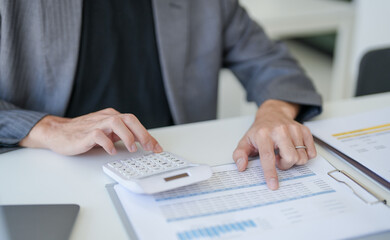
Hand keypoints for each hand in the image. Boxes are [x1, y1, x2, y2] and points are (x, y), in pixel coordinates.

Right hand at [19, 108, 162, 154]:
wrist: (58, 132)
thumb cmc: (83, 133)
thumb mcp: (107, 133)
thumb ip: (122, 136)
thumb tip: (142, 143)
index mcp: (112, 116)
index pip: (135, 123)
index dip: (148, 135)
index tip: (156, 148)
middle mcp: (106, 117)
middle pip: (129, 119)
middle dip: (142, 134)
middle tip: (149, 148)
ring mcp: (96, 124)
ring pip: (117, 122)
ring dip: (127, 136)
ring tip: (132, 149)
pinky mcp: (85, 133)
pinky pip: (99, 135)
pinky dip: (108, 143)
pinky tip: (111, 151)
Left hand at [232, 100, 315, 189]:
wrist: (272, 113)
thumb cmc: (259, 130)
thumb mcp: (245, 141)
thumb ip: (239, 155)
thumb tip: (241, 166)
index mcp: (263, 134)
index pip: (267, 156)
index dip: (270, 173)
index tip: (273, 185)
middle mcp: (280, 130)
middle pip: (290, 158)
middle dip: (285, 165)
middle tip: (278, 159)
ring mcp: (294, 129)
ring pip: (302, 157)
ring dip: (293, 160)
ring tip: (284, 152)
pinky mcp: (304, 130)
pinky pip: (311, 152)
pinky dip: (304, 155)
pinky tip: (294, 149)